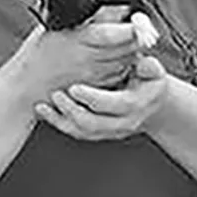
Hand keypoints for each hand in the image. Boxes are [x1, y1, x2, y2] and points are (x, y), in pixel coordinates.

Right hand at [11, 18, 143, 105]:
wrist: (25, 88)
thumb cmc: (34, 57)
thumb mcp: (51, 27)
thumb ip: (78, 18)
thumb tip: (104, 7)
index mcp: (77, 41)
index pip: (114, 33)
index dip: (131, 26)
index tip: (137, 19)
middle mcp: (88, 60)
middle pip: (126, 48)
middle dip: (136, 37)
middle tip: (140, 28)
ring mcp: (93, 76)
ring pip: (126, 62)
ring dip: (131, 51)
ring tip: (129, 42)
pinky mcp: (95, 88)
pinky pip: (119, 75)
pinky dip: (123, 65)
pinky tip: (119, 58)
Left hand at [36, 55, 171, 141]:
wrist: (152, 105)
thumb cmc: (148, 82)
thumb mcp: (153, 71)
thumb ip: (149, 66)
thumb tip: (144, 62)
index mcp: (136, 104)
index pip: (115, 105)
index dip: (94, 98)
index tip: (75, 88)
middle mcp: (123, 122)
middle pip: (95, 123)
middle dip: (73, 110)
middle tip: (57, 94)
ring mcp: (110, 130)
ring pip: (83, 131)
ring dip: (61, 119)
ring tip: (45, 104)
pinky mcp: (99, 133)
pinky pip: (76, 133)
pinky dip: (58, 123)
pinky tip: (43, 111)